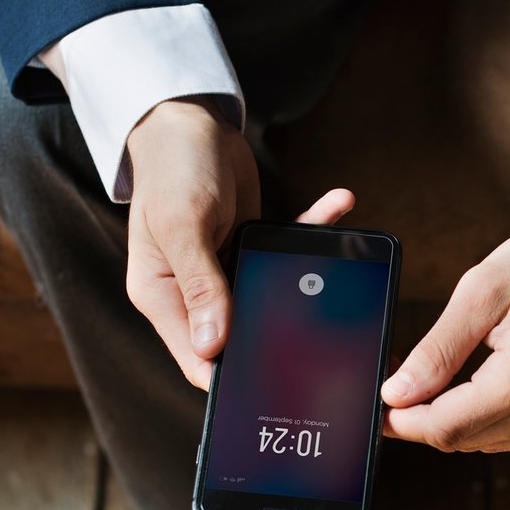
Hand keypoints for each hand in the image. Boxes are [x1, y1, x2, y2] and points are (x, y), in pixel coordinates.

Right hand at [125, 98, 353, 388]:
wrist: (186, 120)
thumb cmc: (173, 168)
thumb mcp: (184, 225)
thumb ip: (200, 285)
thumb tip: (213, 348)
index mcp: (162, 297)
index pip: (198, 360)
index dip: (234, 380)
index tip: (279, 389)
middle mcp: (192, 294)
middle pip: (240, 338)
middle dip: (284, 340)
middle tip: (335, 341)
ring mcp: (223, 273)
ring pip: (271, 297)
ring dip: (306, 280)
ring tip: (348, 263)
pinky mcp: (249, 248)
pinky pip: (287, 252)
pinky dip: (314, 232)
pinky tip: (340, 205)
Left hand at [382, 197, 509, 451]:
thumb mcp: (485, 290)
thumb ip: (437, 349)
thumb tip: (395, 393)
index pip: (443, 427)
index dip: (401, 418)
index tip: (382, 394)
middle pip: (458, 439)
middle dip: (424, 412)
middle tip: (408, 370)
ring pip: (480, 441)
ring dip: (454, 413)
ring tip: (452, 364)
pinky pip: (507, 434)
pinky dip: (484, 412)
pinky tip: (485, 374)